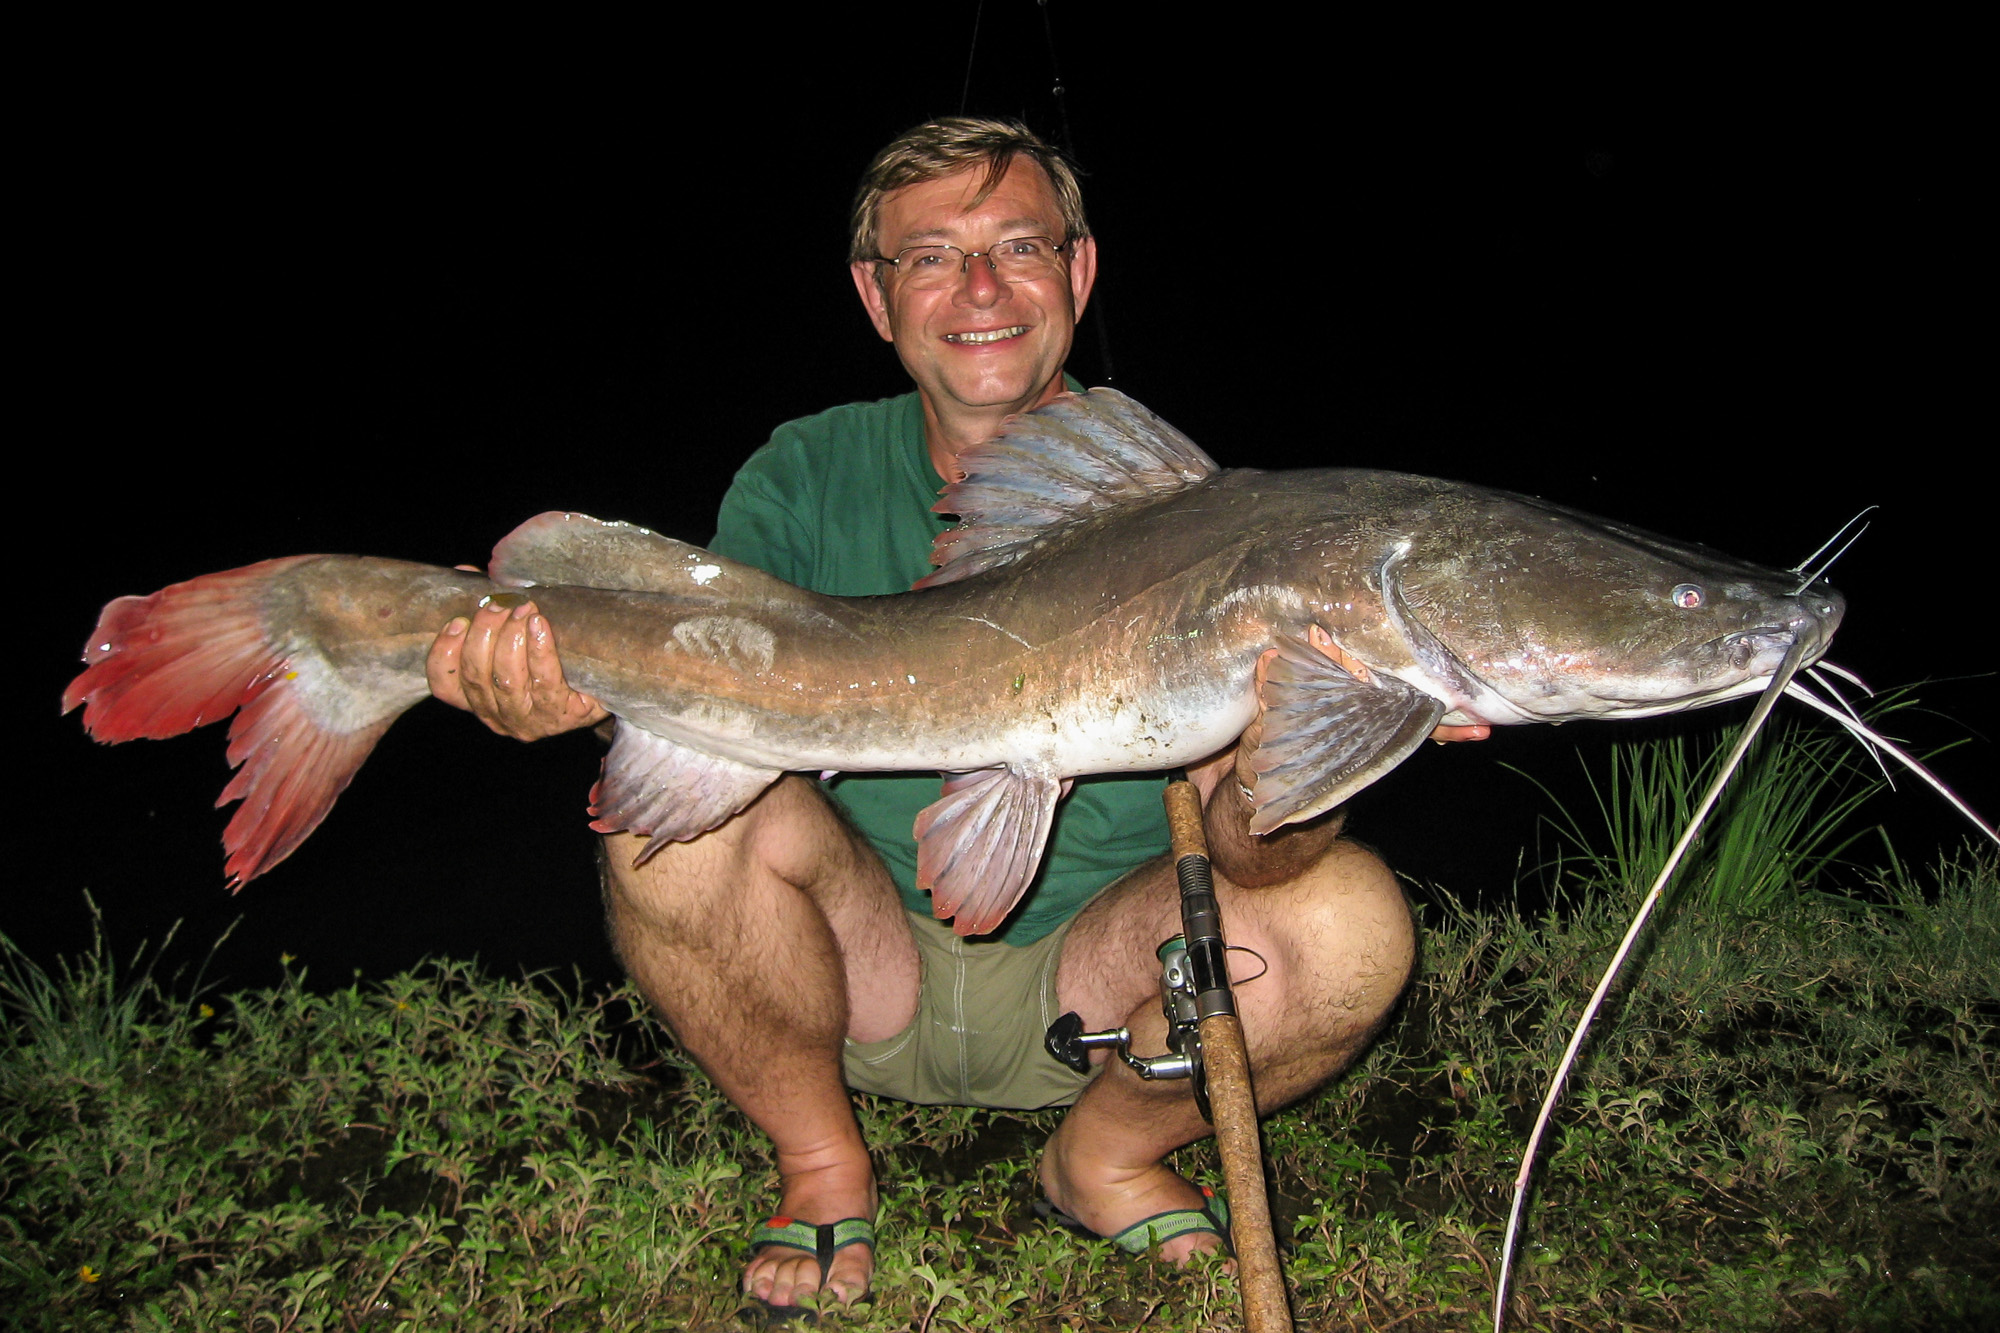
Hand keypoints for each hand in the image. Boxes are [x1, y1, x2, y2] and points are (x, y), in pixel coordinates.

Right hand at [426, 596, 608, 740]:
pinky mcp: (560, 715)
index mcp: (477, 698)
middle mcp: (497, 715)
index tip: (457, 621)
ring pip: (506, 680)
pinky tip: (540, 625)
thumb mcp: (515, 638)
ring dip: (511, 638)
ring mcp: (528, 720)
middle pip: (476, 676)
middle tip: (499, 605)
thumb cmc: (552, 657)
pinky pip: (544, 681)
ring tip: (523, 609)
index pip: (444, 686)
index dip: (445, 653)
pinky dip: (539, 650)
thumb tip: (466, 573)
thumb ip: (488, 611)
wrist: (605, 681)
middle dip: (485, 634)